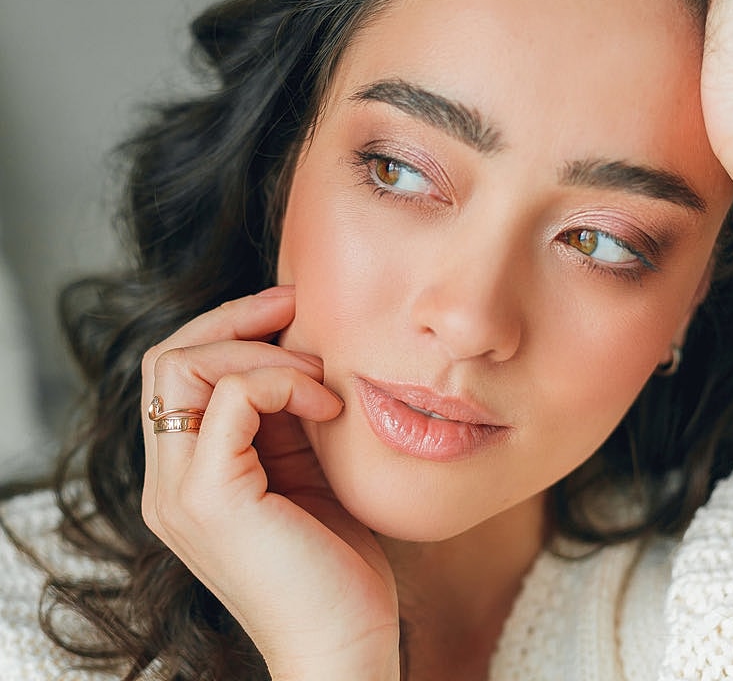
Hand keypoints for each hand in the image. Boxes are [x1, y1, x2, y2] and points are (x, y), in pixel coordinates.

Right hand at [140, 288, 399, 680]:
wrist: (347, 644)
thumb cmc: (336, 562)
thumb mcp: (305, 469)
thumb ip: (285, 417)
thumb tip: (298, 345)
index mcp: (190, 473)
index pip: (177, 372)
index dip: (229, 329)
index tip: (290, 310)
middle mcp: (168, 481)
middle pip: (166, 359)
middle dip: (233, 320)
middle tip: (295, 306)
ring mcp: (180, 491)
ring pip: (181, 367)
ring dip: (259, 352)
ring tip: (318, 377)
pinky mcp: (210, 499)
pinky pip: (231, 399)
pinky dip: (280, 382)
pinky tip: (324, 405)